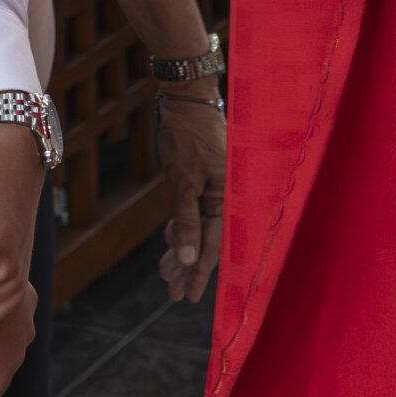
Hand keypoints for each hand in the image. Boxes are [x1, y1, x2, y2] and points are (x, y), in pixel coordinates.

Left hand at [156, 89, 224, 302]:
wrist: (186, 99)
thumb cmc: (187, 137)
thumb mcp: (183, 182)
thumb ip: (187, 223)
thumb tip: (189, 261)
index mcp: (229, 198)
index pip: (214, 246)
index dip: (199, 273)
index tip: (186, 297)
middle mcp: (227, 197)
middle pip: (209, 242)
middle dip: (188, 268)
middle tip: (171, 292)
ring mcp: (217, 189)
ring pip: (201, 229)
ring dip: (184, 250)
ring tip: (166, 272)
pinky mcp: (206, 181)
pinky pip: (198, 213)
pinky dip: (185, 227)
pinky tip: (171, 241)